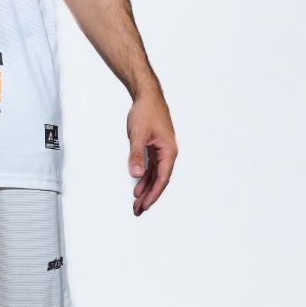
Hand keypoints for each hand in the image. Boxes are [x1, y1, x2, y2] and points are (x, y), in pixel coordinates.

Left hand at [126, 90, 176, 215]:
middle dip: (149, 196)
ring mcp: (162, 151)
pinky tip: (137, 186)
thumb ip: (136, 155)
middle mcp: (168, 153)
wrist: (147, 96)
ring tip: (137, 203)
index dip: (153, 194)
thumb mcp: (137, 134)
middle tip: (138, 210)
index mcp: (169, 151)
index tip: (144, 205)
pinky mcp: (155, 148)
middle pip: (159, 180)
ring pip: (155, 175)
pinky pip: (151, 168)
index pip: (161, 178)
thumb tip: (136, 174)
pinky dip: (145, 178)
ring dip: (146, 189)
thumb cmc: (146, 112)